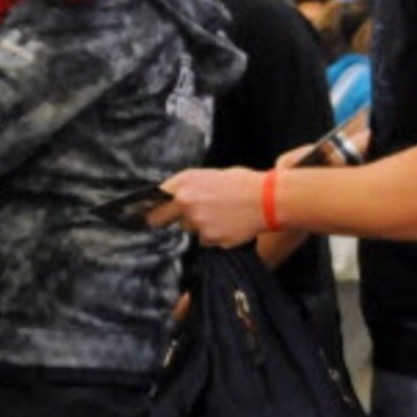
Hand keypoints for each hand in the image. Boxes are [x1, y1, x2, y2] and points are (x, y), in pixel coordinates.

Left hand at [153, 167, 267, 246]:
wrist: (269, 200)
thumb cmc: (244, 183)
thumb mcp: (213, 175)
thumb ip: (191, 187)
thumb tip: (174, 198)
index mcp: (186, 182)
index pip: (154, 198)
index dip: (149, 206)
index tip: (147, 212)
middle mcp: (187, 202)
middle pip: (160, 219)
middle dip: (165, 220)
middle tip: (178, 217)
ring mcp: (198, 222)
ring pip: (189, 229)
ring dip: (200, 226)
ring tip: (222, 215)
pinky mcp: (211, 239)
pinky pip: (207, 240)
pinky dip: (216, 235)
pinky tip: (230, 224)